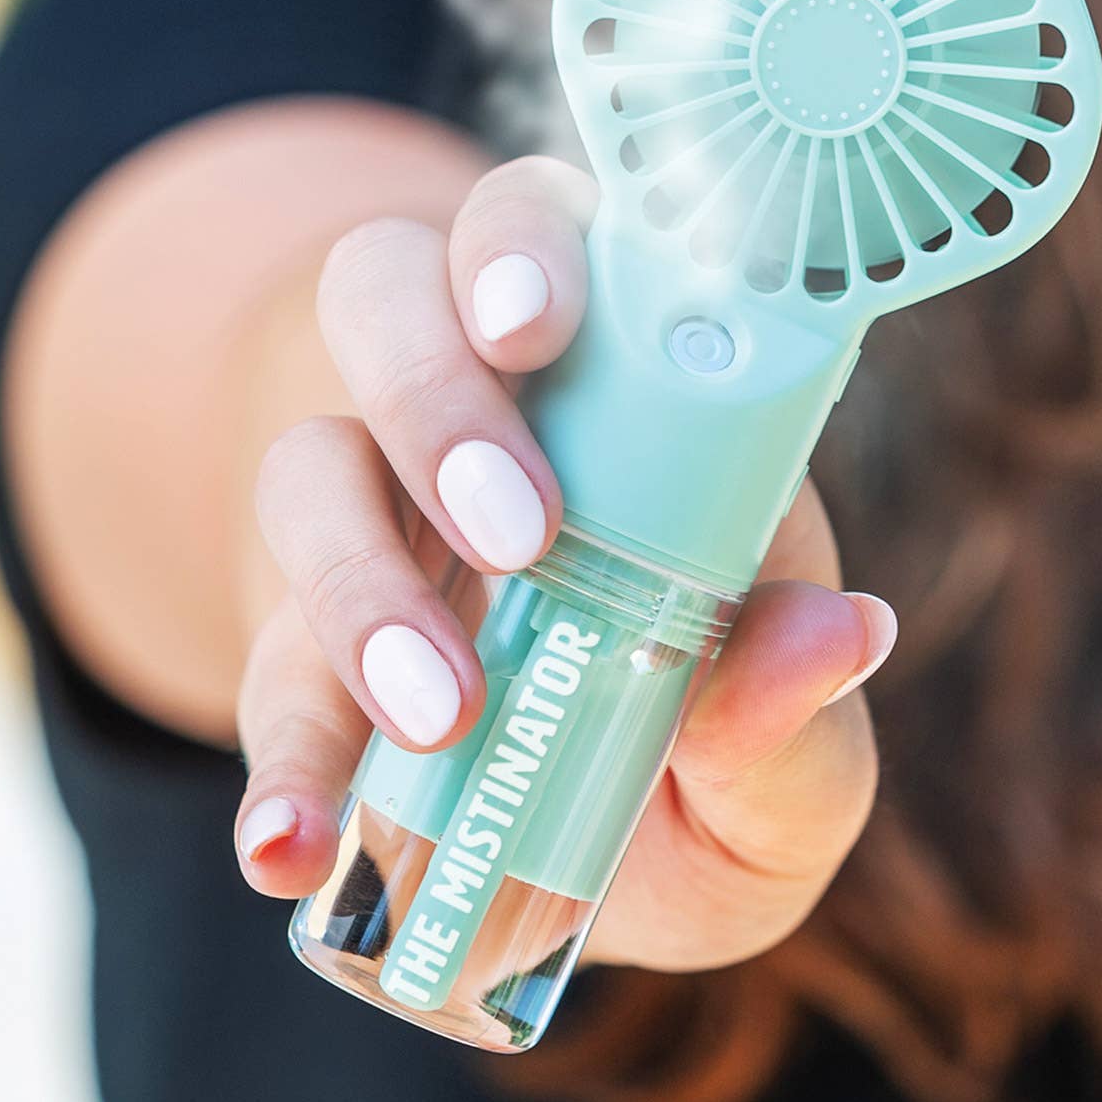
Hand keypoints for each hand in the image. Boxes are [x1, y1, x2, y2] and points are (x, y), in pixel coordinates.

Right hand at [234, 155, 892, 973]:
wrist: (582, 863)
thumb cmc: (706, 774)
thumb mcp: (782, 775)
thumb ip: (798, 719)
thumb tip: (837, 634)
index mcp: (613, 399)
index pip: (545, 238)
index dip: (525, 251)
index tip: (536, 326)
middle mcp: (477, 429)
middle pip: (388, 302)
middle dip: (434, 394)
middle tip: (516, 532)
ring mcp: (377, 533)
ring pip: (305, 464)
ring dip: (358, 575)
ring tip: (440, 710)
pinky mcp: (302, 655)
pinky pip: (263, 673)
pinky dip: (278, 756)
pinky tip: (293, 843)